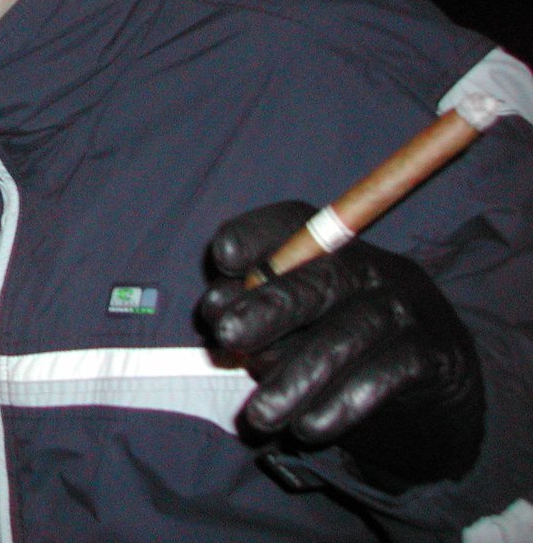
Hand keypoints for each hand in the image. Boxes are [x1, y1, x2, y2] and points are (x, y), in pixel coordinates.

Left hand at [199, 201, 484, 488]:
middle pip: (323, 277)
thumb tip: (215, 307)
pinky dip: (340, 404)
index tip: (222, 258)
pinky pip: (384, 376)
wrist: (433, 404)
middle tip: (228, 335)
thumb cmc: (342, 355)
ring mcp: (409, 308)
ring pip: (346, 336)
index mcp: (335, 250)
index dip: (257, 233)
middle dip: (269, 305)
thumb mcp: (295, 328)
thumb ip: (256, 312)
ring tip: (260, 415)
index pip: (295, 222)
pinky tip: (309, 428)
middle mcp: (374, 268)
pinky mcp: (435, 354)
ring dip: (295, 377)